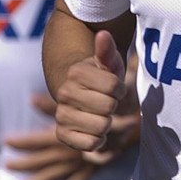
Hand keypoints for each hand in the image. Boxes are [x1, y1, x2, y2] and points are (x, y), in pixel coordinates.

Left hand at [6, 93, 99, 179]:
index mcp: (65, 135)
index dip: (21, 142)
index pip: (37, 141)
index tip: (6, 141)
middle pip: (42, 161)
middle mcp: (69, 152)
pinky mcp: (91, 170)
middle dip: (23, 164)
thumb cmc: (104, 110)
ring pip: (55, 175)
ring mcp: (80, 164)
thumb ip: (56, 106)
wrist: (132, 125)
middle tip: (6, 166)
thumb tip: (31, 99)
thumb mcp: (81, 104)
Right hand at [53, 30, 126, 151]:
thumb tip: (104, 34)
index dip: (119, 88)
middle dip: (113, 105)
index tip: (112, 86)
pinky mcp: (62, 135)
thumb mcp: (107, 62)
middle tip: (106, 100)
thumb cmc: (100, 77)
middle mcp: (64, 93)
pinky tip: (95, 129)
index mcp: (76, 73)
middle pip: (109, 108)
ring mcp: (61, 115)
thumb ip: (107, 50)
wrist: (80, 95)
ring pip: (101, 127)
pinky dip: (99, 139)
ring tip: (100, 114)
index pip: (113, 86)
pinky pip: (91, 144)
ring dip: (107, 122)